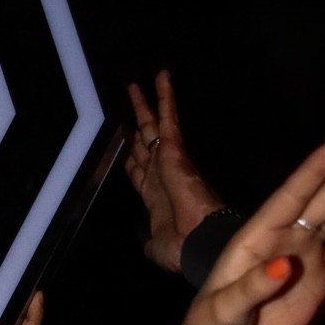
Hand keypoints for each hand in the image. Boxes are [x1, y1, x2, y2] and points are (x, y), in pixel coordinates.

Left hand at [125, 72, 224, 274]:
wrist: (198, 244)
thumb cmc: (179, 249)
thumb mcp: (154, 247)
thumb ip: (148, 240)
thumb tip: (145, 241)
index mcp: (154, 196)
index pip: (140, 168)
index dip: (132, 153)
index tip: (126, 141)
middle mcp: (159, 173)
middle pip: (143, 141)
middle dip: (135, 121)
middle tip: (130, 98)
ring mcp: (167, 160)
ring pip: (153, 123)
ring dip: (145, 102)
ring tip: (136, 80)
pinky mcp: (175, 151)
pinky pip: (168, 117)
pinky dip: (165, 96)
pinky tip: (161, 75)